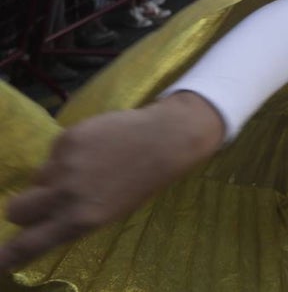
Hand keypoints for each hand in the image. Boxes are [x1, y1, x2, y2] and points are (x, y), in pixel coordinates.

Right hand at [0, 92, 224, 271]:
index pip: (28, 244)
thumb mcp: (110, 213)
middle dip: (24, 210)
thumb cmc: (142, 181)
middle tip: (44, 202)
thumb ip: (73, 220)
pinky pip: (53, 153)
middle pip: (16, 210)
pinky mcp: (66, 138)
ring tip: (88, 168)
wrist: (165, 139)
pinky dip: (66, 154)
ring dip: (52, 177)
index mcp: (81, 220)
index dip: (5, 255)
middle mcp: (67, 194)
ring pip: (37, 178)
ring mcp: (64, 164)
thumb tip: (40, 226)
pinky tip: (95, 148)